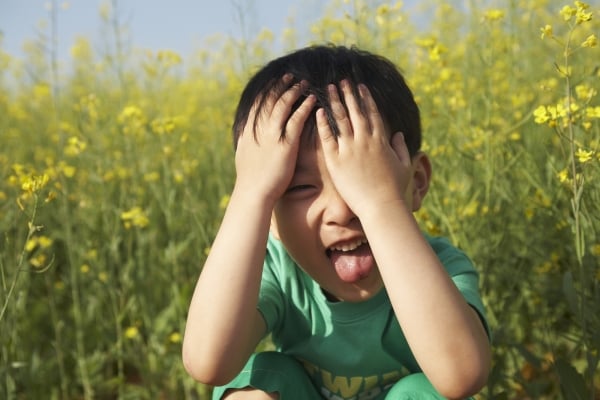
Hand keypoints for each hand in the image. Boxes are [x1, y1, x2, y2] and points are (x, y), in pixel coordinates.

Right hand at [234, 74, 315, 204]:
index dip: (266, 91)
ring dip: (294, 91)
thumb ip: (245, 141)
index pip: (257, 103)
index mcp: (249, 130)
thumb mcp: (244, 154)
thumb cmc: (250, 179)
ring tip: (303, 83)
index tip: (273, 81)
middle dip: (280, 86)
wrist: (253, 192)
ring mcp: (272, 134)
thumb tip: (244, 135)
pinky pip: (296, 119)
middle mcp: (259, 128)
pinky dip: (304, 107)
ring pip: (283, 105)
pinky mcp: (285, 143)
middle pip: (270, 100)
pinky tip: (312, 100)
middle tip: (289, 76)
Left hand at [316, 80, 411, 215]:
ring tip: (328, 89)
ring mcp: (350, 149)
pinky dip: (323, 123)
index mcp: (381, 140)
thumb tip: (399, 134)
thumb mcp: (403, 166)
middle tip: (341, 80)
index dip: (365, 98)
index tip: (360, 86)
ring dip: (334, 102)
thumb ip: (401, 148)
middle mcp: (365, 140)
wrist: (381, 206)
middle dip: (348, 94)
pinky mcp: (336, 161)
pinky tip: (318, 111)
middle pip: (355, 111)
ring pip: (340, 119)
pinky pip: (327, 137)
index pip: (372, 113)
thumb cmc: (394, 190)